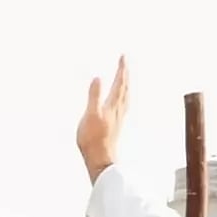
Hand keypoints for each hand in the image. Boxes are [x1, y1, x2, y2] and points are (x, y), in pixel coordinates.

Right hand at [76, 55, 127, 182]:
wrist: (100, 159)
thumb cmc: (94, 139)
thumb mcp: (90, 114)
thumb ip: (94, 95)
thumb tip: (98, 77)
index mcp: (113, 105)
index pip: (120, 82)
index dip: (121, 69)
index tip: (124, 57)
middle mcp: (119, 110)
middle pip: (125, 88)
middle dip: (125, 74)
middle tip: (125, 63)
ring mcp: (118, 118)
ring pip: (126, 97)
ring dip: (126, 85)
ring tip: (125, 79)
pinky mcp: (116, 125)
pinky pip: (123, 105)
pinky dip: (123, 97)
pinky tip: (121, 102)